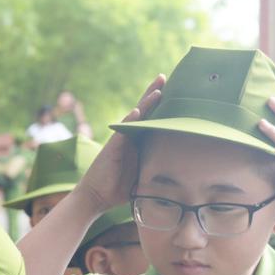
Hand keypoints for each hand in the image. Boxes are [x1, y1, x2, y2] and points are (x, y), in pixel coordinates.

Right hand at [67, 76, 163, 216]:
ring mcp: (121, 141)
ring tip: (158, 89)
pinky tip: (138, 110)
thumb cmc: (118, 190)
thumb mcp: (143, 178)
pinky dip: (130, 120)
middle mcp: (129, 138)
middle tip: (164, 76)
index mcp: (138, 143)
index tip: (174, 90)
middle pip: (144, 111)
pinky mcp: (113, 148)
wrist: (95, 198)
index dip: (160, 105)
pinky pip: (122, 131)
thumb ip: (155, 171)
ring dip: (146, 102)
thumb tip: (179, 178)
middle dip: (154, 93)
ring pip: (135, 117)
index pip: (151, 120)